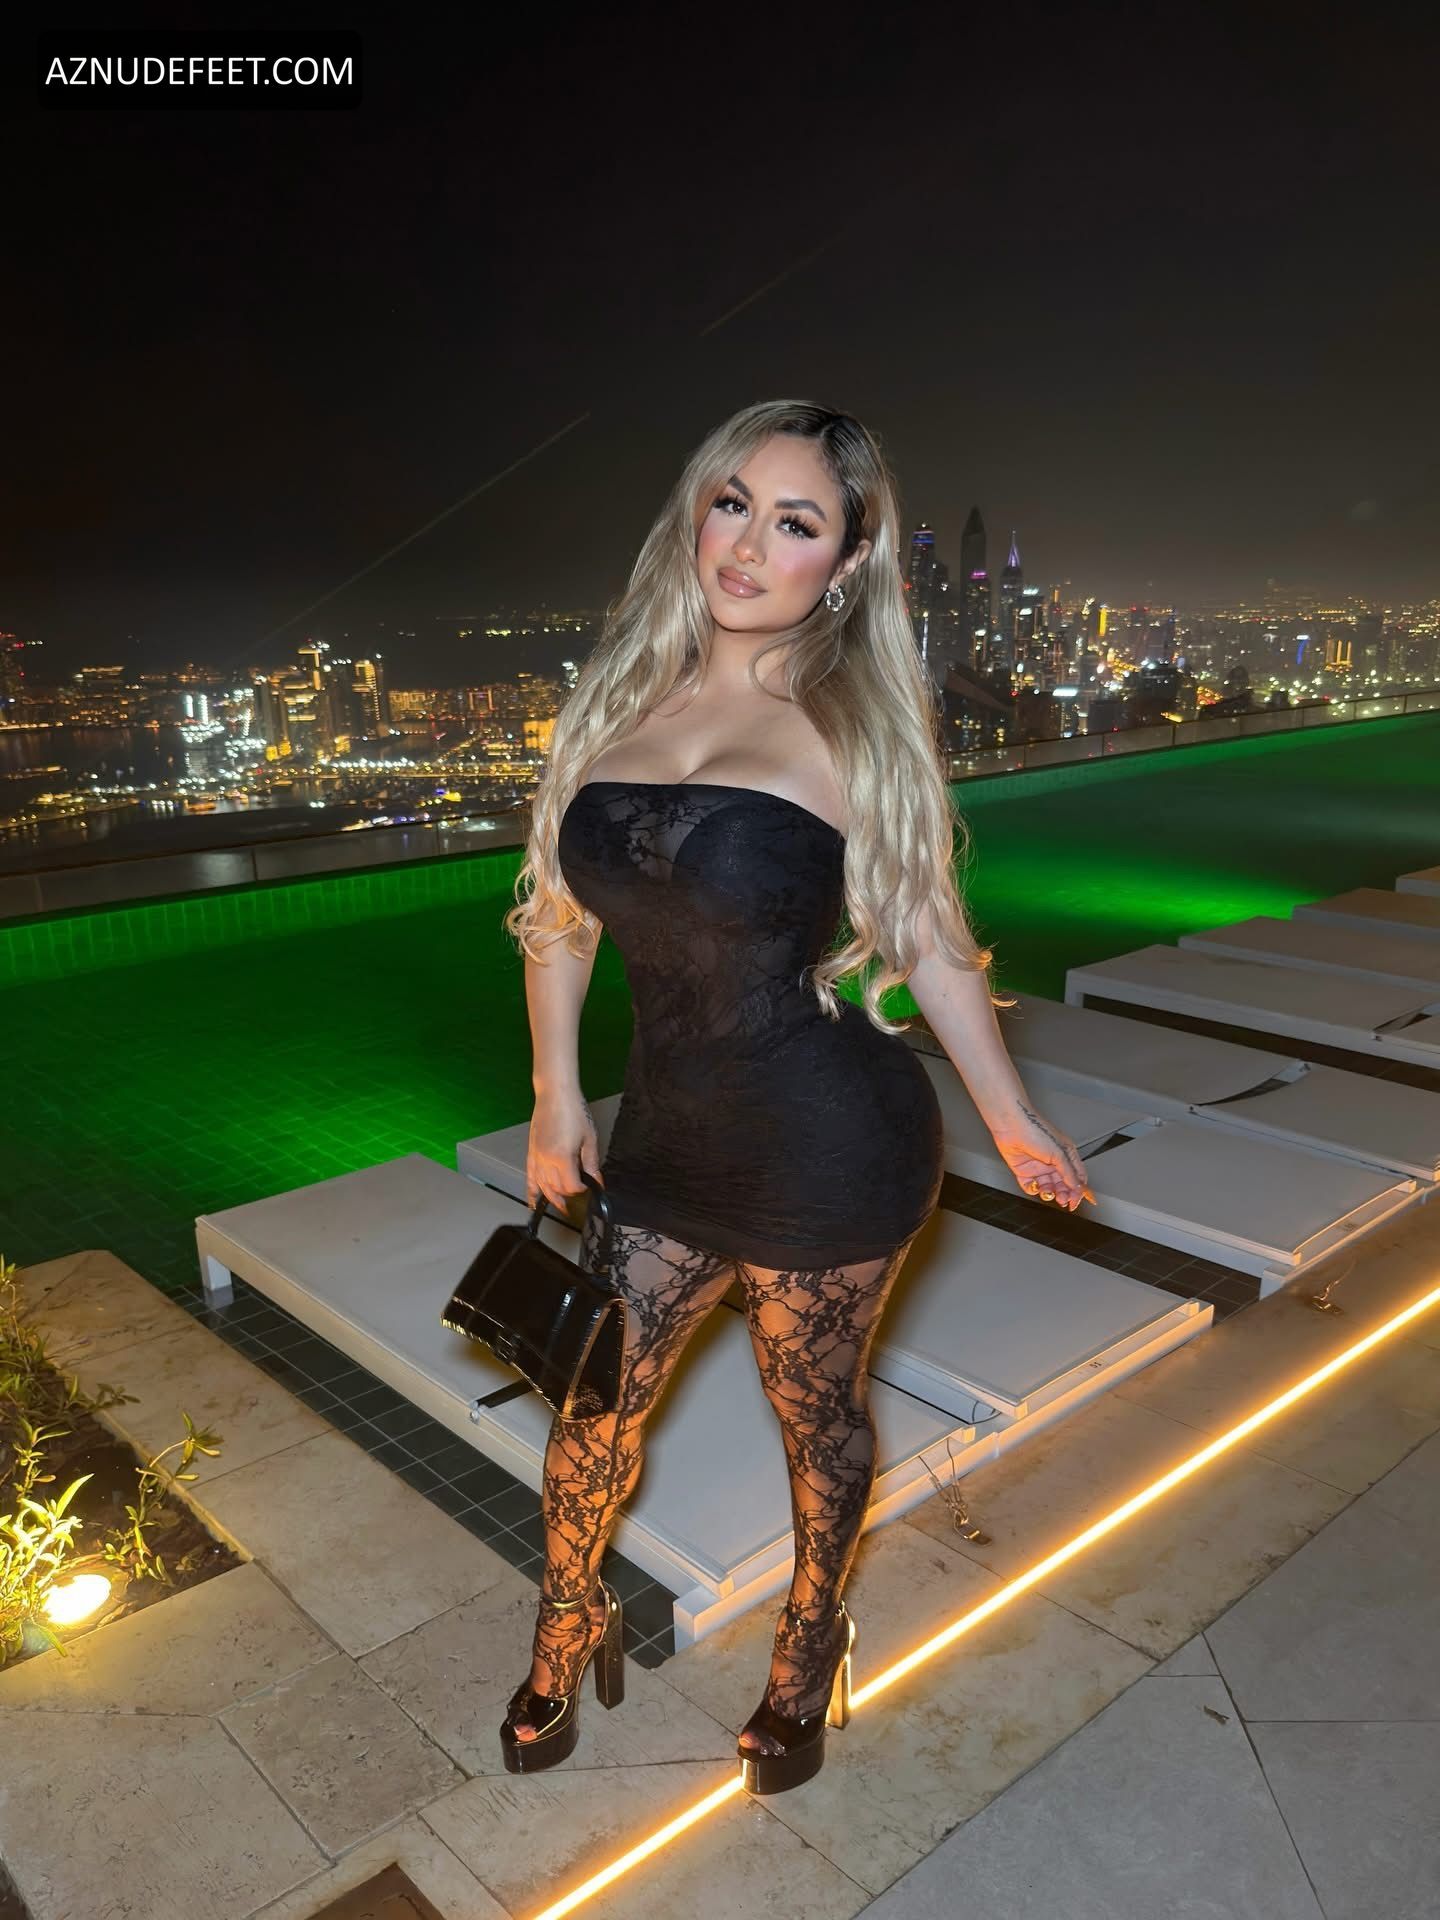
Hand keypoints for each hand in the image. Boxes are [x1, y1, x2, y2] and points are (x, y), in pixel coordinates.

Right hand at [527, 1088, 605, 1212]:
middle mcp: (546, 1160)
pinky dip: (531, 1191)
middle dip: (567, 1195)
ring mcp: (536, 1157)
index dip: (581, 1189)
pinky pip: (529, 1177)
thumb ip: (592, 1163)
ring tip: (560, 1206)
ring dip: (551, 1198)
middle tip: (577, 1199)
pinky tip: (533, 1203)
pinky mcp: (531, 1152)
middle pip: (556, 1188)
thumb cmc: (573, 1111)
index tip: (588, 1186)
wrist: (555, 1094)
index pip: (570, 1186)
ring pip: (542, 1186)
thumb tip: (598, 1181)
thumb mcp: (589, 1138)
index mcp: (562, 1157)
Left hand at [986, 1097, 1094, 1210]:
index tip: (1079, 1202)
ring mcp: (1039, 1167)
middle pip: (1063, 1185)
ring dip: (1049, 1193)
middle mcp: (1053, 1162)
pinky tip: (1034, 1185)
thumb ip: (1069, 1173)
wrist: (1011, 1126)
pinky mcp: (1024, 1171)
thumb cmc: (1036, 1130)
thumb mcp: (1059, 1154)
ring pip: (1048, 1187)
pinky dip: (1033, 1189)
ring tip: (1048, 1192)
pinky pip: (1031, 1186)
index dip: (1079, 1190)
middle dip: (1064, 1194)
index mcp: (1066, 1155)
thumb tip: (1078, 1188)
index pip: (1077, 1177)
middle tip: (1062, 1200)